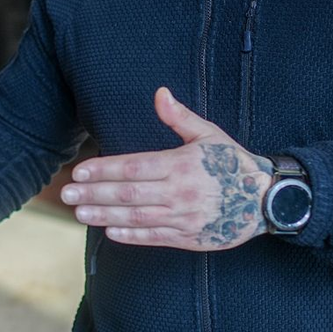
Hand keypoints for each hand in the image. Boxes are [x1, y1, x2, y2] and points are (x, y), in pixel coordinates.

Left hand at [59, 87, 272, 249]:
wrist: (265, 200)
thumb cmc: (233, 163)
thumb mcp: (209, 134)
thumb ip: (180, 117)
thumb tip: (159, 93)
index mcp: (181, 165)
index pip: (134, 167)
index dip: (105, 170)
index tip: (80, 170)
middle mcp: (179, 193)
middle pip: (128, 194)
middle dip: (94, 193)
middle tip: (67, 193)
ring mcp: (183, 218)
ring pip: (136, 217)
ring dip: (104, 215)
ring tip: (79, 213)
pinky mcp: (189, 238)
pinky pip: (154, 238)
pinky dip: (131, 236)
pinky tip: (109, 231)